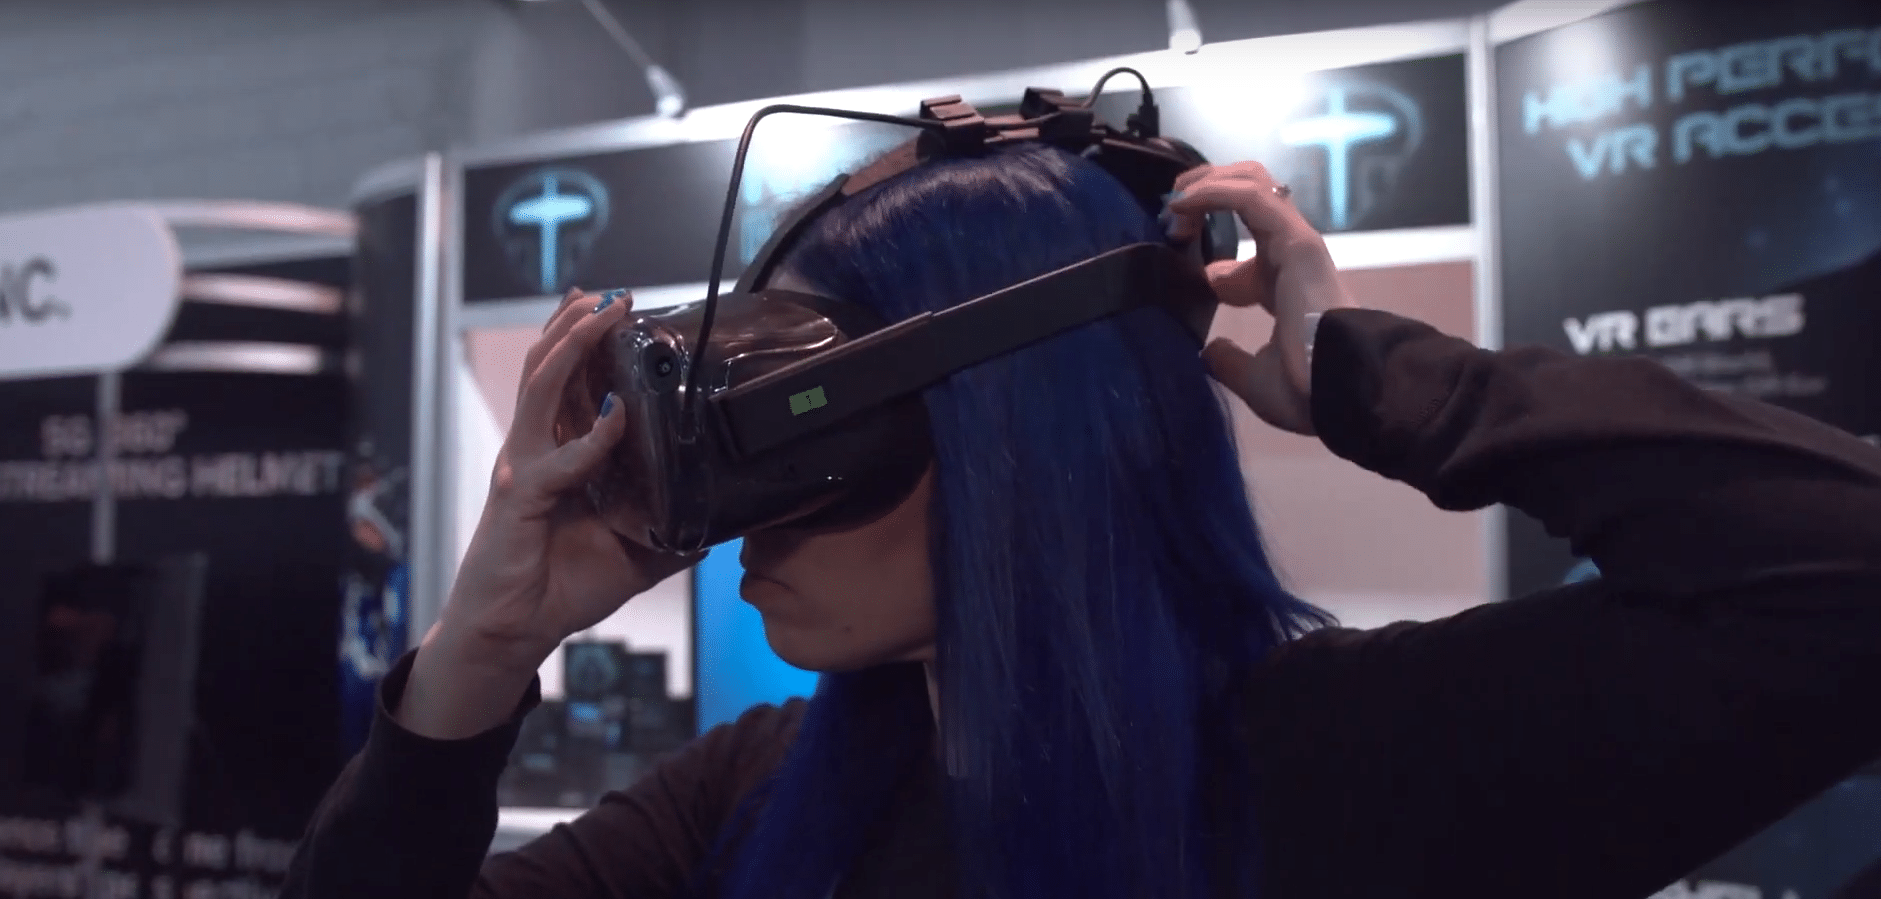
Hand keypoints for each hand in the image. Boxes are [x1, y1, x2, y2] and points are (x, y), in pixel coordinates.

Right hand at [441, 288, 701, 664]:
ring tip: (601, 315)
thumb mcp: (633, 557)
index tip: (613, 307)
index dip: (581, 340)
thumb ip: (669, 534)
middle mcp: (533, 450)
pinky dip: (590, 437)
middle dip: (577, 325)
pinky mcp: (518, 498)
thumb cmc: (560, 586)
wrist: (512, 632)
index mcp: (554, 455)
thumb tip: (718, 525)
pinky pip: (558, 460)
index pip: (564, 383)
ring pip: (541, 389)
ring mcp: (522, 469)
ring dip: (573, 348)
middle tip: (613, 295)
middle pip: (546, 368)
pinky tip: (617, 415)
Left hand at [1166, 161, 1356, 435]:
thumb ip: (1231, 363)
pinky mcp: (1295, 237)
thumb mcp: (1256, 382)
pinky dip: (1213, 190)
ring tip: (1174, 200)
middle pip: (1249, 199)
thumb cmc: (1307, 390)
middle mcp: (1290, 259)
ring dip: (1206, 183)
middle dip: (1206, 195)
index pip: (1246, 260)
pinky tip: (1183, 203)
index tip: (1178, 271)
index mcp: (1284, 290)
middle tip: (1170, 215)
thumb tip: (1210, 353)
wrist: (1343, 390)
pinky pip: (1250, 196)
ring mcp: (1295, 243)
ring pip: (1252, 183)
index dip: (1208, 264)